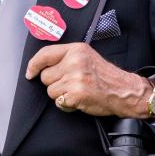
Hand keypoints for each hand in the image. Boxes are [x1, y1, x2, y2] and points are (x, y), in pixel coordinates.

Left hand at [25, 43, 151, 117]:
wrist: (124, 90)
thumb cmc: (105, 77)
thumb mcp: (86, 57)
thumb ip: (66, 58)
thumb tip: (41, 65)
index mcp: (76, 50)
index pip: (45, 54)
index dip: (34, 65)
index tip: (30, 73)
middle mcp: (74, 62)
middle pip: (45, 76)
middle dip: (54, 83)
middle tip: (72, 83)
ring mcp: (75, 78)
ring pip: (50, 91)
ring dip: (60, 95)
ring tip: (77, 92)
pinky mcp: (75, 94)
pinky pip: (58, 102)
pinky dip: (66, 104)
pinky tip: (79, 100)